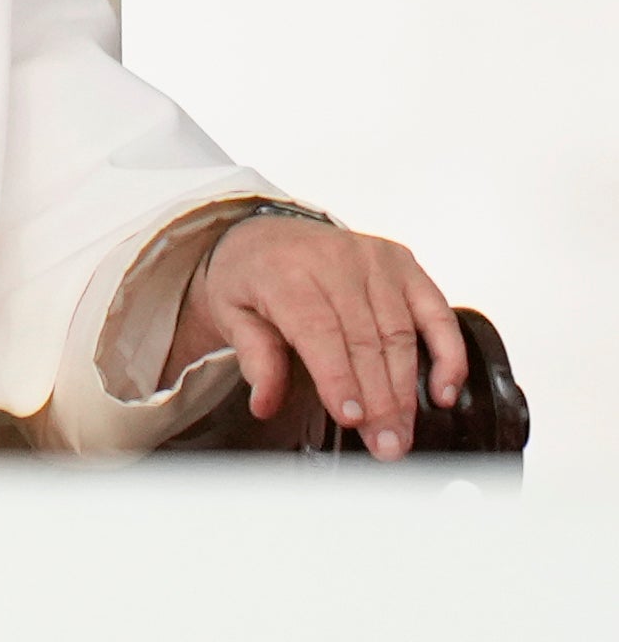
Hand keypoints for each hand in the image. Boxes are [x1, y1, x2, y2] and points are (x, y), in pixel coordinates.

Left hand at [177, 213, 467, 460]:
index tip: (352, 419)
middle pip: (366, 340)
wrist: (264, 235)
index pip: (319, 331)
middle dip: (379, 401)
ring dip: (407, 391)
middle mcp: (336, 261)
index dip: (339, 378)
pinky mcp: (403, 264)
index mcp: (289, 273)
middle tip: (385, 446)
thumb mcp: (232, 313)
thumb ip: (254, 357)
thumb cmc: (251, 275)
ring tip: (403, 434)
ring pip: (401, 334)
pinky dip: (448, 353)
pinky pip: (436, 311)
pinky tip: (443, 390)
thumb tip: (265, 401)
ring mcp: (375, 261)